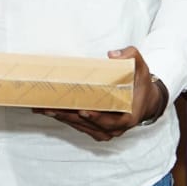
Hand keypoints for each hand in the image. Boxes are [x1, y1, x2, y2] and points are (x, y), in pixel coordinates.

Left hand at [34, 46, 164, 141]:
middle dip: (68, 116)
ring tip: (42, 108)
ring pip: (80, 125)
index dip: (96, 118)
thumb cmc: (140, 84)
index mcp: (128, 118)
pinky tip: (47, 110)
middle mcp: (115, 128)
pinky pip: (78, 124)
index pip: (110, 122)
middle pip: (88, 124)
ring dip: (61, 117)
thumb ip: (131, 57)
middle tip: (50, 107)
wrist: (145, 99)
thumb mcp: (140, 68)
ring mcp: (104, 130)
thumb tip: (112, 55)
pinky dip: (63, 118)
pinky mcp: (95, 128)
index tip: (82, 111)